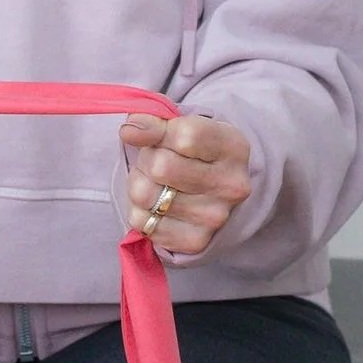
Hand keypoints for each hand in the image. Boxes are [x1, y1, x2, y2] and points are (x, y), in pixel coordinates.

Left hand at [120, 113, 252, 256]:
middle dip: (145, 158)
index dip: (156, 130)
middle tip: (154, 159)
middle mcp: (231, 186)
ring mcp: (216, 218)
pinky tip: (155, 204)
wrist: (214, 187)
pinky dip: (138, 209)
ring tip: (155, 181)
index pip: (184, 136)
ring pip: (144, 194)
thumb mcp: (180, 124)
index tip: (155, 133)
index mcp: (233, 147)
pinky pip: (141, 221)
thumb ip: (154, 121)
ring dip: (138, 183)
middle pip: (160, 167)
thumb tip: (130, 132)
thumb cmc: (190, 149)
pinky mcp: (195, 241)